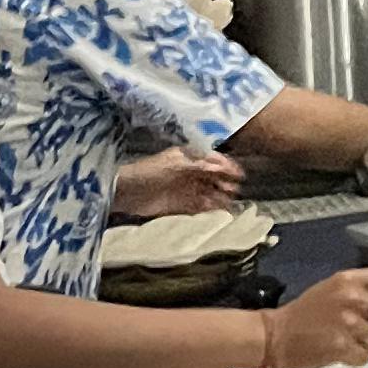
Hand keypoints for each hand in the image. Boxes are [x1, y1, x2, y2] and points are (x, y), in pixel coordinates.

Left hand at [113, 147, 243, 220]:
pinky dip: (208, 208)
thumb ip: (199, 165)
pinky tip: (217, 210)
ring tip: (230, 202)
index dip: (227, 166)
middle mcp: (188, 172)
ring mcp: (184, 189)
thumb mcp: (175, 164)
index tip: (239, 174)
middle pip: (213, 177)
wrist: (127, 192)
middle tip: (236, 190)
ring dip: (219, 196)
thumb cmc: (150, 172)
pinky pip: (199, 206)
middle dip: (225, 182)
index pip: (212, 160)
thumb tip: (220, 166)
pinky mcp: (179, 204)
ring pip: (208, 192)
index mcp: (187, 158)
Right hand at [263, 265, 367, 367]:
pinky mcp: (341, 347)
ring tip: (345, 338)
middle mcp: (351, 299)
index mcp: (348, 281)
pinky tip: (339, 351)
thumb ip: (358, 291)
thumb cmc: (304, 313)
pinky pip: (365, 356)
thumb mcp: (331, 290)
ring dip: (367, 343)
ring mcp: (347, 323)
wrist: (274, 335)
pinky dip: (355, 358)